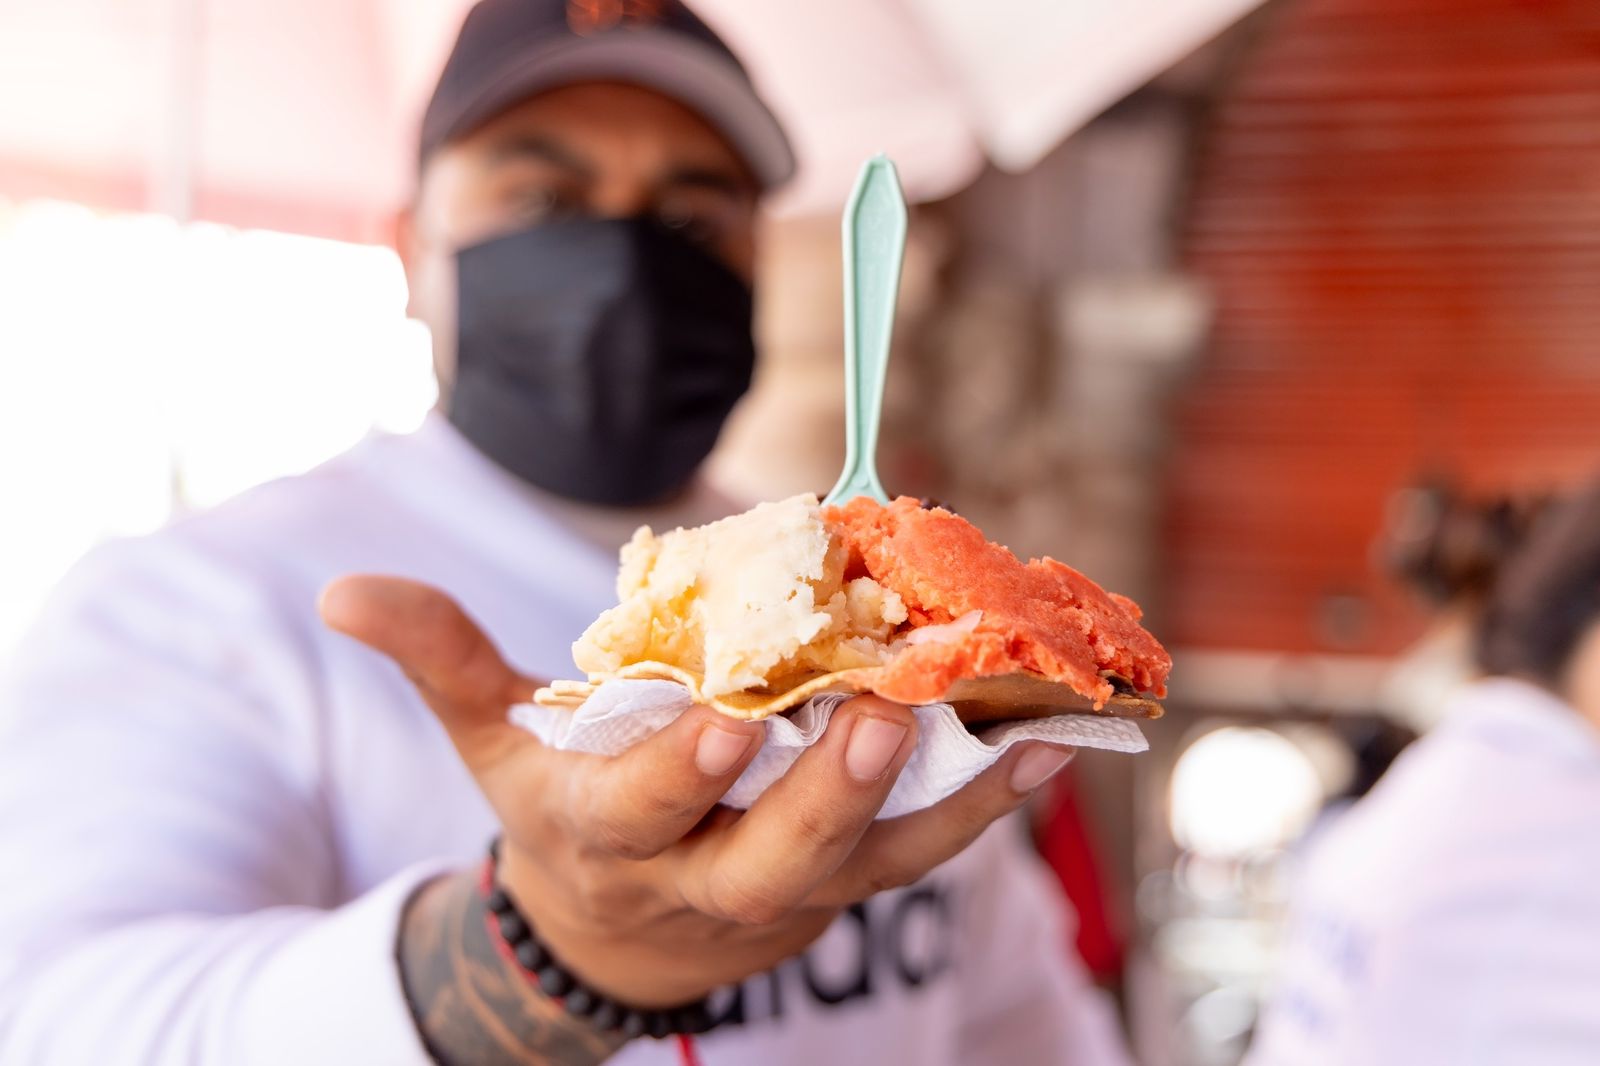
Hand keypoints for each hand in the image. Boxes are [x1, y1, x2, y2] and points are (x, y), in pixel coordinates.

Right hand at [321, 575, 1071, 1009]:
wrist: (624, 926)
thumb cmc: (558, 811)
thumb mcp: (493, 741)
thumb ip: (437, 658)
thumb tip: (339, 588)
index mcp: (607, 836)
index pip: (639, 814)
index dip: (677, 776)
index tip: (720, 718)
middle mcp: (704, 878)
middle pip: (770, 857)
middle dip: (822, 797)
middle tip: (876, 716)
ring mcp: (791, 891)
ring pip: (866, 862)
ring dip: (930, 795)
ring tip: (994, 721)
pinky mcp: (851, 886)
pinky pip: (926, 857)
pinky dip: (984, 805)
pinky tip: (1042, 747)